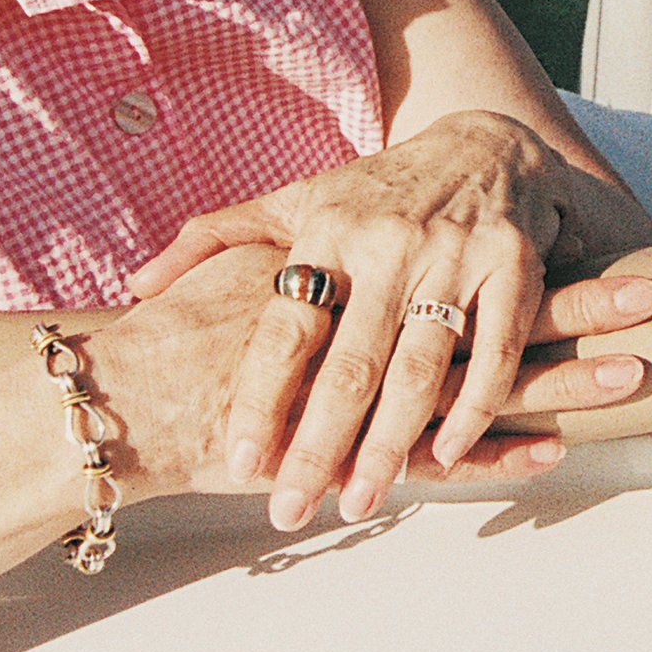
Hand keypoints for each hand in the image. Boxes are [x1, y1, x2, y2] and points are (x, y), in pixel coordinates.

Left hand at [130, 112, 651, 529]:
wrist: (489, 143)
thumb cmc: (381, 189)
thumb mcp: (298, 199)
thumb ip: (217, 239)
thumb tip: (137, 286)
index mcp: (329, 230)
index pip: (286, 327)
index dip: (262, 398)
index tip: (239, 460)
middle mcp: (390, 243)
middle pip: (350, 365)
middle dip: (319, 446)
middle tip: (292, 509)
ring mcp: (456, 256)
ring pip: (419, 370)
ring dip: (390, 447)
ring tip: (360, 504)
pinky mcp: (515, 267)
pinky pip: (493, 354)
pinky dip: (472, 410)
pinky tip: (443, 454)